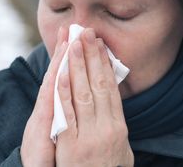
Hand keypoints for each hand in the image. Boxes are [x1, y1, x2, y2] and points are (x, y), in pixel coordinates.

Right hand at [20, 27, 67, 166]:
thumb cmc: (52, 147)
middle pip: (59, 72)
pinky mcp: (39, 125)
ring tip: (65, 40)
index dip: (72, 56)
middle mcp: (50, 103)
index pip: (67, 74)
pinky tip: (57, 74)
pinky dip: (53, 90)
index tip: (79, 36)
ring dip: (59, 61)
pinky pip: (48, 105)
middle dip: (65, 49)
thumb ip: (70, 106)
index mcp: (58, 102)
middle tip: (71, 27)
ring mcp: (43, 112)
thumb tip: (83, 93)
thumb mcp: (64, 123)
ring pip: (52, 82)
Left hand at [56, 29, 133, 166]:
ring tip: (75, 42)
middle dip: (92, 56)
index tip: (101, 45)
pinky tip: (62, 72)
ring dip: (78, 66)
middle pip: (98, 85)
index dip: (105, 65)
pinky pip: (67, 114)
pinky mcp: (72, 146)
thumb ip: (116, 128)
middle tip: (87, 32)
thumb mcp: (121, 150)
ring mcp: (89, 135)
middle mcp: (107, 128)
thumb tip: (114, 108)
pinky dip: (64, 91)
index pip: (111, 88)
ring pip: (83, 93)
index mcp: (118, 127)